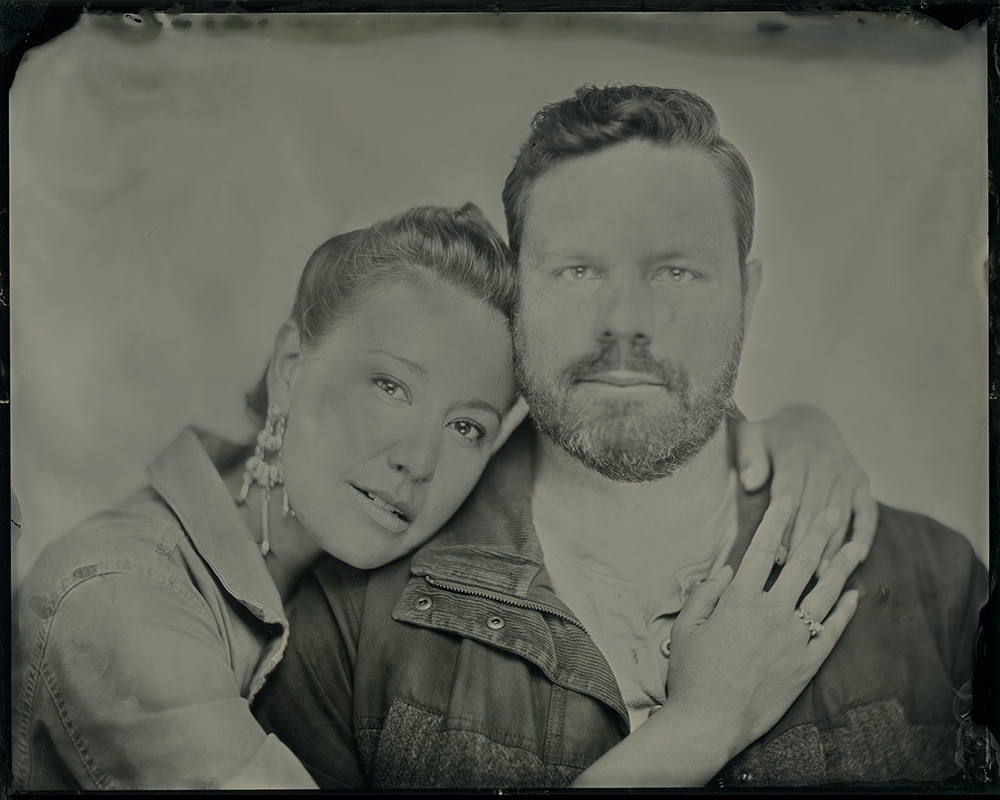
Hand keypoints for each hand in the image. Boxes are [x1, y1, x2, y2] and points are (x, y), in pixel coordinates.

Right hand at [664, 496, 861, 767]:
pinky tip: (855, 595)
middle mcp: (772, 613)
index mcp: (740, 600)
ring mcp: (794, 639)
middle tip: (832, 510)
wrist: (709, 723)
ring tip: (854, 545)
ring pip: (825, 594)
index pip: (764, 549)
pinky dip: (846, 611)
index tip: (788, 500)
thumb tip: (727, 569)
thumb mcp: (686, 627)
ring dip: (841, 566)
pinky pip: (833, 631)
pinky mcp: (807, 664)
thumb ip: (706, 592)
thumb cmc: (691, 675)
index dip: (777, 521)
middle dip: (819, 532)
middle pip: (802, 563)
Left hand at [733, 405, 878, 572]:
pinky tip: (855, 558)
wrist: (808, 418)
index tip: (776, 556)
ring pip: (840, 517)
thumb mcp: (752, 435)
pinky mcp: (862, 482)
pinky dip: (864, 535)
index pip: (790, 497)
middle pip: (815, 511)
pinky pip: (867, 512)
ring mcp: (847, 473)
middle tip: (796, 575)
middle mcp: (826, 462)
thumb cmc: (771, 436)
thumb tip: (750, 482)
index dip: (784, 529)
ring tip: (822, 577)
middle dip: (805, 545)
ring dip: (832, 547)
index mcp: (796, 453)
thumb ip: (749, 457)